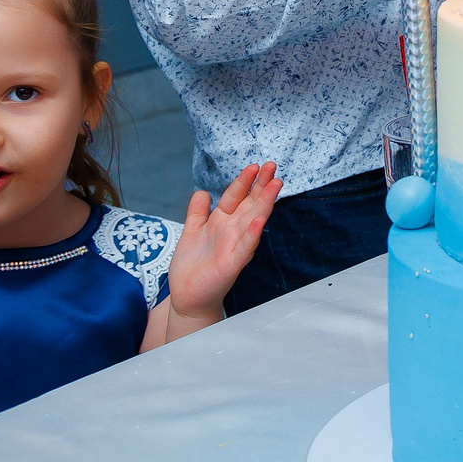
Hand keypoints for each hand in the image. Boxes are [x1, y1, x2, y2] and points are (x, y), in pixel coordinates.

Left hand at [166, 162, 280, 325]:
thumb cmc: (192, 266)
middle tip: (272, 166)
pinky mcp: (232, 263)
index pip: (235, 196)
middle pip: (249, 204)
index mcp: (221, 222)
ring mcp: (234, 246)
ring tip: (275, 184)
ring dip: (264, 203)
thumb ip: (198, 211)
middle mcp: (232, 231)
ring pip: (253, 220)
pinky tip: (259, 220)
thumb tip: (202, 191)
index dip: (244, 181)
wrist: (187, 295)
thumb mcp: (191, 231)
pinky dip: (252, 233)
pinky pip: (245, 246)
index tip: (255, 166)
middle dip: (261, 185)